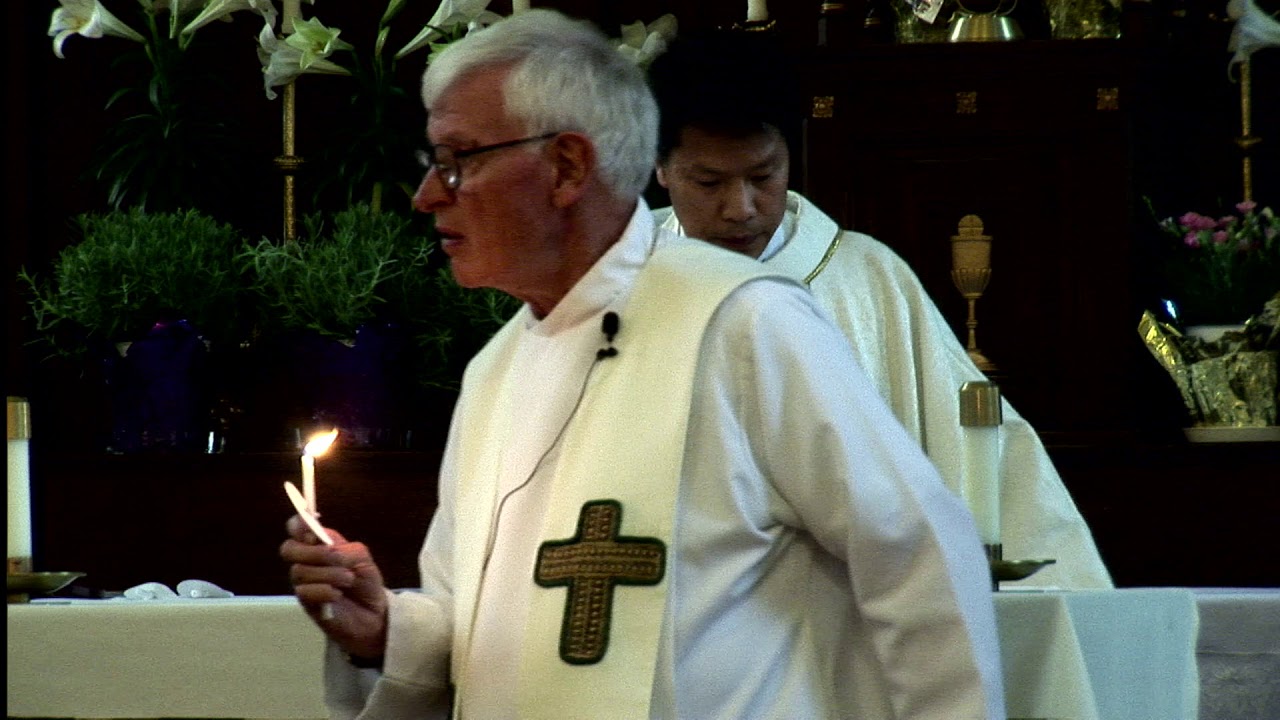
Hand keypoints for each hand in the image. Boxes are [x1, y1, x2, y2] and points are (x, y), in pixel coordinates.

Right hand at [281, 515, 388, 659]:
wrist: (372, 613)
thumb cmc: (365, 580)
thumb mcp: (361, 557)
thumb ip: (344, 549)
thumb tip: (326, 547)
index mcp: (318, 544)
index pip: (296, 527)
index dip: (298, 524)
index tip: (311, 529)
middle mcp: (305, 561)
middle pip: (288, 549)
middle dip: (313, 552)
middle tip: (338, 559)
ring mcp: (303, 582)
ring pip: (300, 571)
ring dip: (328, 573)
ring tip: (349, 580)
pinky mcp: (306, 603)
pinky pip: (304, 592)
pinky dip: (325, 590)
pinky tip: (338, 594)